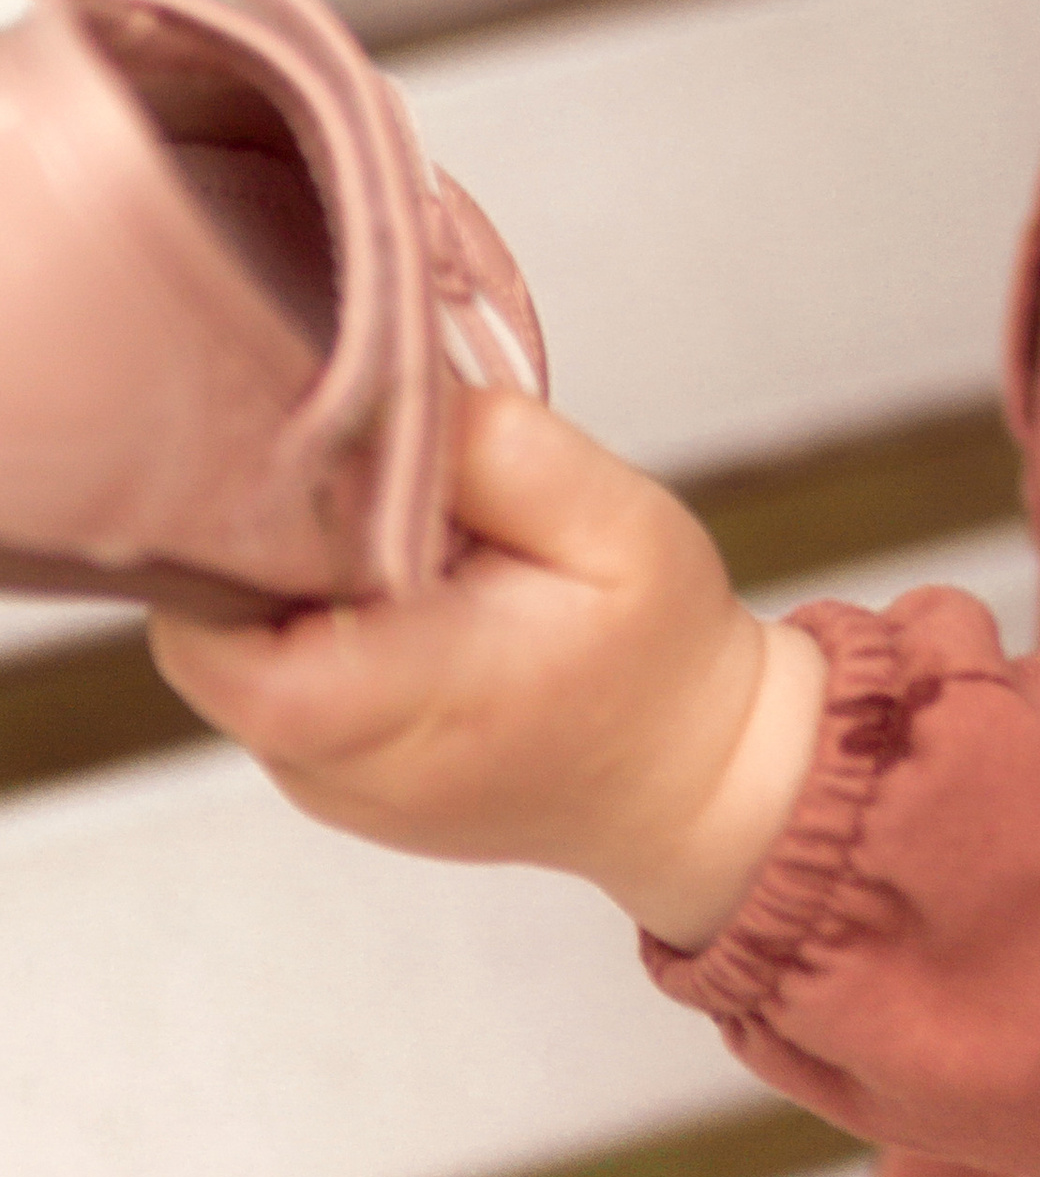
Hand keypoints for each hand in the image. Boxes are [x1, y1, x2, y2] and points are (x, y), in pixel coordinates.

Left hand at [149, 389, 826, 950]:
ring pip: (239, 650)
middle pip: (211, 629)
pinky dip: (319, 620)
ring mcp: (324, 784)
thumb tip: (376, 392)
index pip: (216, 629)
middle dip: (267, 533)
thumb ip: (492, 448)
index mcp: (403, 700)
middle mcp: (337, 766)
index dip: (230, 529)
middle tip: (375, 474)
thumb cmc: (660, 652)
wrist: (690, 783)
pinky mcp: (330, 778)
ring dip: (298, 576)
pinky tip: (411, 589)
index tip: (307, 452)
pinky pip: (277, 679)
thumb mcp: (614, 519)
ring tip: (415, 538)